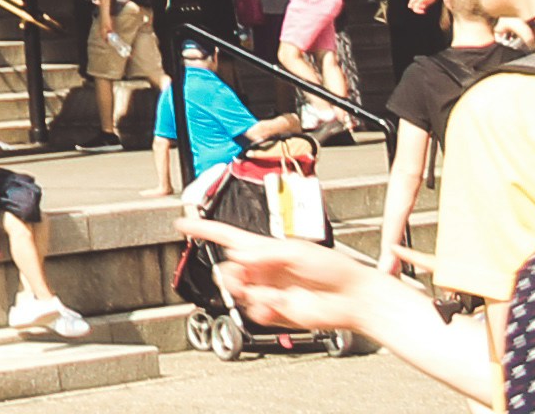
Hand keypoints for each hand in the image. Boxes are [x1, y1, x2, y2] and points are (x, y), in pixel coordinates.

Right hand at [189, 215, 395, 340]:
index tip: (182, 222)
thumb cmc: (332, 268)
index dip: (203, 229)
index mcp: (265, 249)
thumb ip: (264, 253)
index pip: (227, 236)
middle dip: (229, 274)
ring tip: (267, 293)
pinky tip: (278, 304)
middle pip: (227, 270)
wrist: (352, 298)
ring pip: (238, 293)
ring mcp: (269, 291)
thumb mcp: (295, 250)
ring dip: (248, 293)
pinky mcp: (277, 312)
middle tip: (242, 277)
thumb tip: (240, 258)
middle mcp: (264, 270)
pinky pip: (256, 312)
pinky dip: (263, 309)